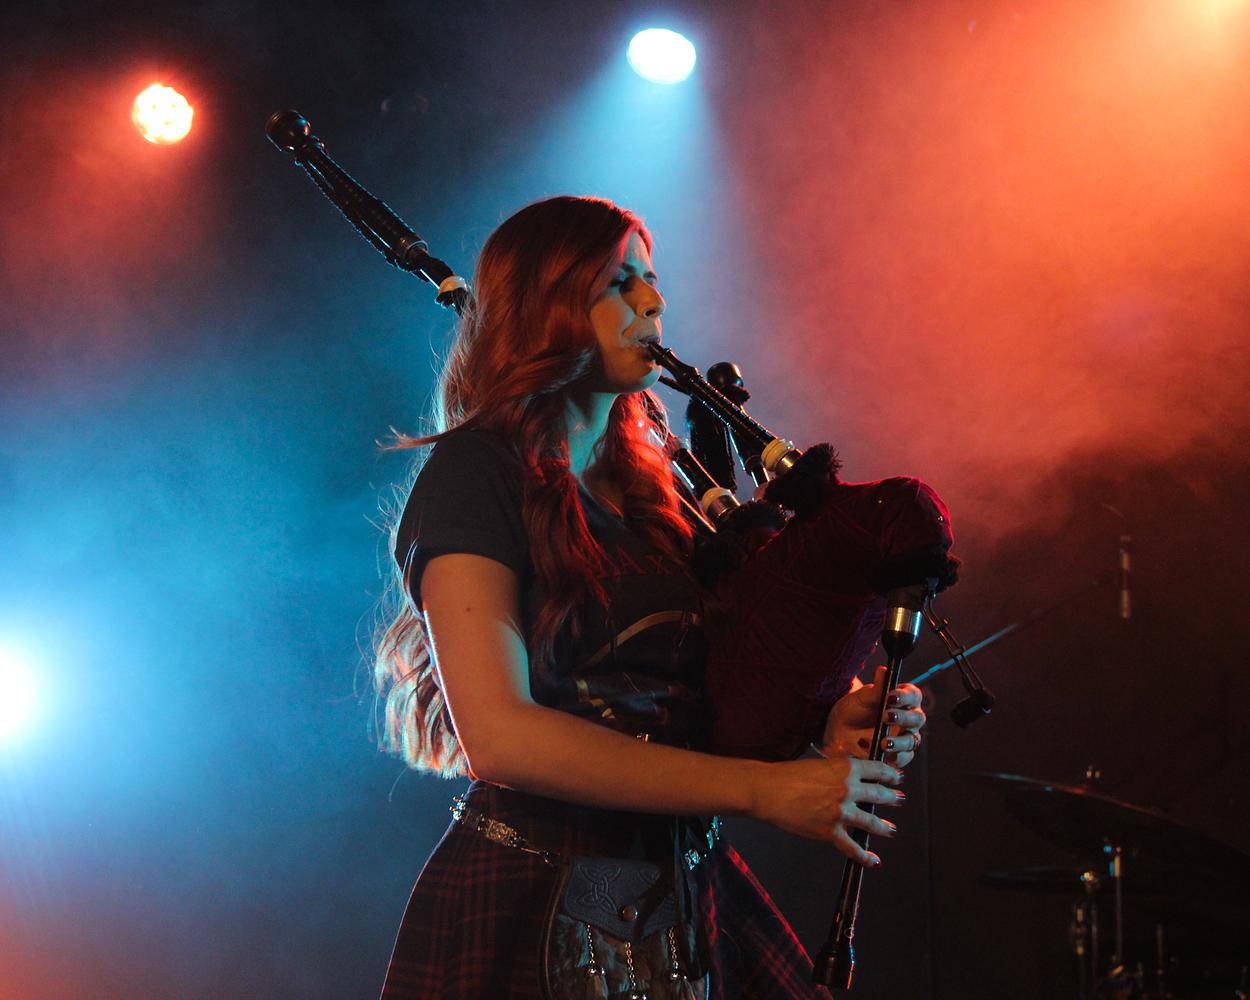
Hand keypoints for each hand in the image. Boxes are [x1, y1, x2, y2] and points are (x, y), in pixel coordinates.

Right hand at [750, 755, 904, 865]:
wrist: (768, 790)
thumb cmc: (787, 775)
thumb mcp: (818, 765)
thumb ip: (836, 772)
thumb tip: (849, 779)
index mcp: (845, 768)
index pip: (877, 770)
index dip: (890, 774)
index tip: (896, 778)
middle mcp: (847, 789)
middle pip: (878, 795)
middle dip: (891, 798)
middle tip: (898, 799)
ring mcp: (840, 812)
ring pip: (871, 822)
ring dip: (884, 827)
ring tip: (891, 830)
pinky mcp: (829, 832)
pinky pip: (852, 848)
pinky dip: (864, 856)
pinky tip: (873, 860)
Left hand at [821, 665, 925, 768]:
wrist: (836, 732)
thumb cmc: (852, 710)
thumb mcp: (861, 699)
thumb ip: (875, 689)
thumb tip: (883, 670)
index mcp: (902, 700)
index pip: (913, 695)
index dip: (905, 696)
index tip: (890, 697)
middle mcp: (907, 719)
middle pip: (917, 718)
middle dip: (903, 718)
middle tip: (886, 717)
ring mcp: (903, 738)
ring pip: (912, 740)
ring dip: (900, 742)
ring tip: (884, 742)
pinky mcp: (897, 756)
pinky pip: (903, 759)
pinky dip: (895, 758)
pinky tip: (884, 756)